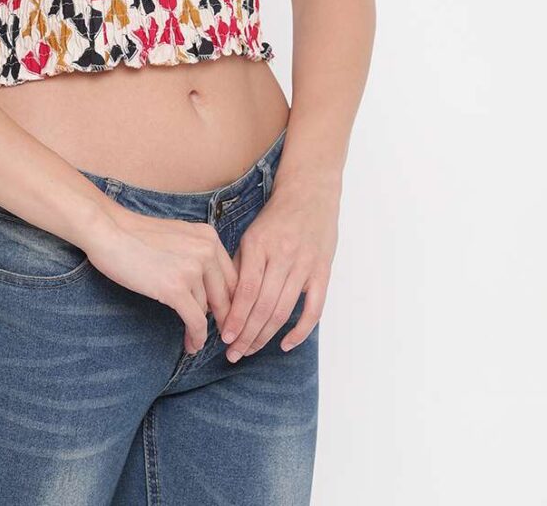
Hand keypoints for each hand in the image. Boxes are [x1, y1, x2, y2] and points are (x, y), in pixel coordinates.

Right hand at [84, 206, 238, 353]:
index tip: (226, 317)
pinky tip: (192, 345)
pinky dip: (196, 337)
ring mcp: (192, 269)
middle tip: (221, 336)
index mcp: (209, 236)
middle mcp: (206, 250)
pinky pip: (196, 321)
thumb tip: (210, 289)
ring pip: (208, 310)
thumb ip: (199, 255)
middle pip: (225, 295)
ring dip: (203, 329)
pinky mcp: (175, 288)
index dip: (231, 301)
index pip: (232, 276)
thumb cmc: (137, 235)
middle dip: (224, 319)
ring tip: (195, 340)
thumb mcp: (179, 236)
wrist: (109, 231)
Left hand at [219, 171, 339, 359]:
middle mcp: (283, 256)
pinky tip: (286, 343)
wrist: (310, 193)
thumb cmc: (276, 216)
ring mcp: (305, 265)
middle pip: (263, 306)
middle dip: (247, 334)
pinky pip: (314, 309)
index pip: (246, 291)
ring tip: (251, 351)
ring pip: (284, 310)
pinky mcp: (322, 272)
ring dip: (266, 336)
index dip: (235, 318)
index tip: (224, 337)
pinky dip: (301, 330)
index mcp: (260, 245)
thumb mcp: (251, 234)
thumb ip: (240, 265)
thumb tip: (223, 299)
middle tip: (234, 354)